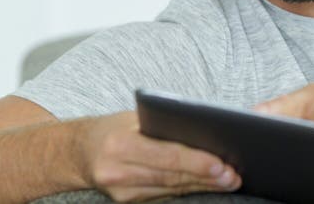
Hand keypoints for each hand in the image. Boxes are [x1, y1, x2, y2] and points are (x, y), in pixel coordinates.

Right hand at [79, 111, 240, 202]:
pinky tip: (207, 184)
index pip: (165, 155)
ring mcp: (121, 192)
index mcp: (120, 144)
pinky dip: (187, 189)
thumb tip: (208, 125)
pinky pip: (165, 195)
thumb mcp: (135, 117)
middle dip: (206, 176)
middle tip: (233, 174)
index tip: (220, 163)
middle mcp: (118, 172)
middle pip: (172, 176)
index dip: (195, 161)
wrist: (80, 151)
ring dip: (202, 185)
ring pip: (171, 188)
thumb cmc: (115, 127)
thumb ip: (165, 123)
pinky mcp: (127, 202)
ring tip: (228, 180)